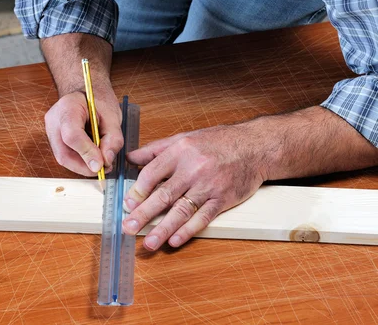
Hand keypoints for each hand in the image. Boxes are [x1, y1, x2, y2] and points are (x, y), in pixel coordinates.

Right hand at [45, 89, 123, 176]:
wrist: (84, 94)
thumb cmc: (98, 101)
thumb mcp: (112, 115)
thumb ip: (112, 138)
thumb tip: (106, 161)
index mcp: (68, 107)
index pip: (72, 135)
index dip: (86, 153)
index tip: (101, 165)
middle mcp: (54, 120)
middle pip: (64, 153)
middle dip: (86, 166)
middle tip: (104, 168)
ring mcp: (51, 131)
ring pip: (63, 158)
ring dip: (83, 166)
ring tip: (100, 162)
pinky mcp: (53, 140)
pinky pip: (65, 157)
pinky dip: (80, 162)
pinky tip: (91, 157)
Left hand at [121, 123, 267, 249]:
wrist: (254, 147)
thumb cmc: (217, 141)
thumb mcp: (183, 137)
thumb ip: (155, 149)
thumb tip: (130, 158)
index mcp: (180, 151)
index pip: (152, 173)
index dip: (137, 191)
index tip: (127, 204)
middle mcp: (193, 169)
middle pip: (164, 195)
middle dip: (144, 213)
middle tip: (128, 227)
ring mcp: (209, 186)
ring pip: (182, 210)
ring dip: (163, 229)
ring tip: (149, 242)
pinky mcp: (223, 199)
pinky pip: (203, 217)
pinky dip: (188, 230)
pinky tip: (175, 240)